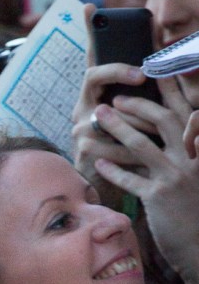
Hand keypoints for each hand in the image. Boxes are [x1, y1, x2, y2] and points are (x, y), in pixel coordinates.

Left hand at [90, 80, 198, 283]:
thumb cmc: (196, 212)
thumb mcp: (197, 177)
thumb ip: (188, 152)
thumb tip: (180, 129)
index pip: (185, 113)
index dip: (170, 91)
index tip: (154, 71)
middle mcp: (191, 159)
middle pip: (162, 121)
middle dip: (137, 106)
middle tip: (114, 100)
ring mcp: (174, 177)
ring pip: (140, 145)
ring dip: (115, 129)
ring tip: (95, 120)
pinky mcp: (158, 197)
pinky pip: (130, 177)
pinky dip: (113, 169)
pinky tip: (97, 162)